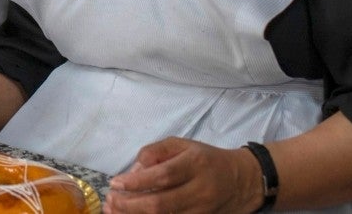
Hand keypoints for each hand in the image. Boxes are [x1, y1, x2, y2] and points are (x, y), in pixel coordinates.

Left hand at [104, 137, 261, 213]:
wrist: (241, 181)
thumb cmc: (206, 159)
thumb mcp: (182, 145)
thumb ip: (156, 151)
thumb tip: (135, 169)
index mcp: (195, 164)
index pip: (162, 176)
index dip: (136, 182)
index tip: (115, 183)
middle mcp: (200, 190)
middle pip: (161, 204)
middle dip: (130, 205)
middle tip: (110, 200)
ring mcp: (202, 211)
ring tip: (114, 210)